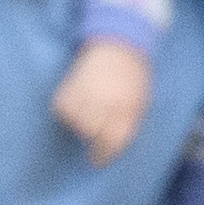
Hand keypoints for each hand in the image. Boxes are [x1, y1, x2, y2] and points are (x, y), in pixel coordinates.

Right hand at [52, 35, 152, 163]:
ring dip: (80, 122)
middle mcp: (107, 101)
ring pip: (76, 123)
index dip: (105, 154)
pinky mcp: (69, 86)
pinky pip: (63, 110)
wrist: (120, 43)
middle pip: (92, 133)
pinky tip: (77, 100)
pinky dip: (67, 109)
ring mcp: (87, 93)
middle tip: (93, 133)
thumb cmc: (132, 77)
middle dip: (92, 136)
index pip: (114, 140)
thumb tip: (113, 148)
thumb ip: (128, 123)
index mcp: (127, 106)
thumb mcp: (140, 100)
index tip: (98, 161)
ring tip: (88, 111)